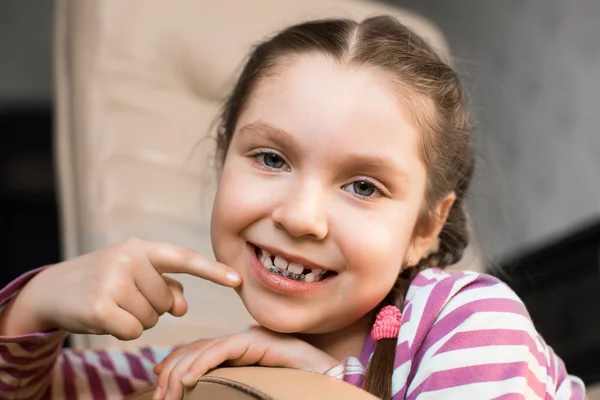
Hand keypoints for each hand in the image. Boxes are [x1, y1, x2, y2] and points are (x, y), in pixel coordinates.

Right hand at [0, 238, 240, 337]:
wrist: (52, 290)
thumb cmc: (104, 282)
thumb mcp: (136, 275)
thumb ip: (166, 286)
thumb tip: (183, 308)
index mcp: (141, 247)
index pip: (184, 258)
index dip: (212, 271)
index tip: (237, 280)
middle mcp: (128, 259)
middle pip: (167, 302)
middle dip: (151, 307)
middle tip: (123, 296)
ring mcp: (113, 281)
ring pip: (152, 319)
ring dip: (136, 319)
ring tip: (113, 303)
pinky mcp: (100, 306)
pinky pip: (133, 331)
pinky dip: (123, 331)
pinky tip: (104, 317)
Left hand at [152, 326, 338, 399]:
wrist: (325, 379)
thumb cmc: (292, 387)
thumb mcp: (248, 388)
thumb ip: (227, 387)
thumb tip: (198, 393)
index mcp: (238, 352)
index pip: (199, 351)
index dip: (176, 363)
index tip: (157, 381)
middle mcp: (241, 341)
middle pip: (197, 349)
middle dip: (172, 371)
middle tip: (159, 397)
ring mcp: (250, 339)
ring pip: (205, 349)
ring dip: (181, 371)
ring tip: (169, 394)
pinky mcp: (258, 341)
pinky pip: (224, 350)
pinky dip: (202, 364)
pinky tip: (188, 380)